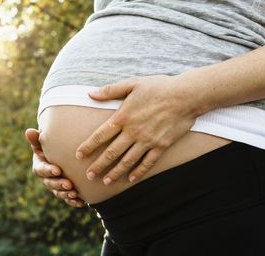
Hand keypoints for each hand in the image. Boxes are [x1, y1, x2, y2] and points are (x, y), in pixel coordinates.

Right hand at [25, 128, 84, 207]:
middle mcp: (46, 178)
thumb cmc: (50, 146)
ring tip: (74, 193)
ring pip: (58, 193)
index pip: (41, 170)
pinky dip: (73, 202)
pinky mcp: (64, 192)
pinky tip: (81, 203)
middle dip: (59, 185)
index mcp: (40, 166)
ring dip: (66, 194)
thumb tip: (29, 131)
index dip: (49, 171)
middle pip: (50, 184)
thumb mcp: (43, 142)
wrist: (60, 154)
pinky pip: (67, 199)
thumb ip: (37, 138)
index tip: (58, 170)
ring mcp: (54, 186)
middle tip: (69, 184)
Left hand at [75, 74, 200, 184]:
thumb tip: (90, 94)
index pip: (100, 135)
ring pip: (127, 160)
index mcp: (123, 116)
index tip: (78, 155)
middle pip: (111, 152)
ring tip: (106, 181)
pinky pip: (147, 162)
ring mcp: (148, 140)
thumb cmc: (158, 87)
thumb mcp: (132, 83)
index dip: (88, 146)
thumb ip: (110, 90)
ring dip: (115, 172)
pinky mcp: (161, 146)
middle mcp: (133, 132)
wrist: (186, 95)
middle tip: (89, 176)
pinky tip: (132, 179)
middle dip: (98, 165)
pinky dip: (139, 172)